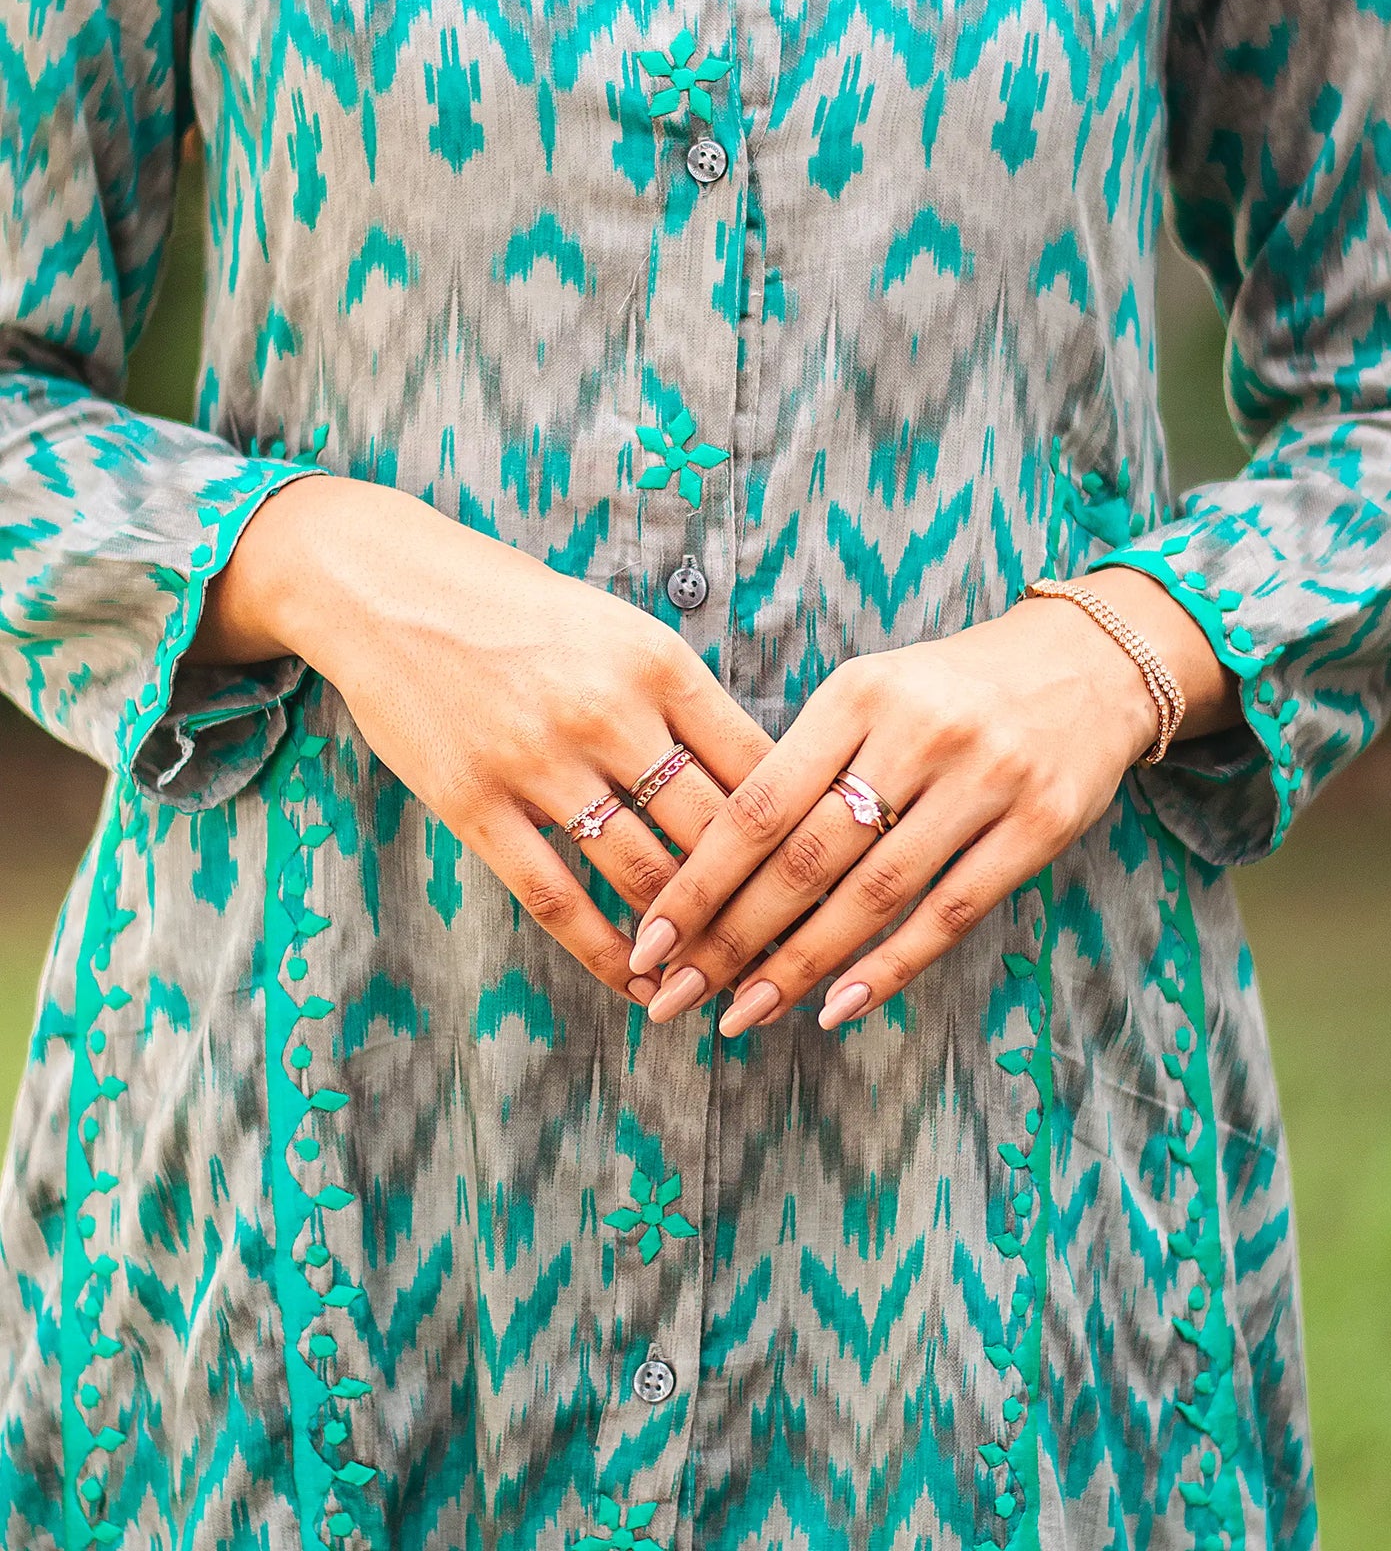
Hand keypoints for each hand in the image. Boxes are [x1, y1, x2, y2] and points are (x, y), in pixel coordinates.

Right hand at [189, 475, 771, 1004]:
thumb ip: (683, 700)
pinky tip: (636, 979)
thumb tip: (762, 780)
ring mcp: (538, 760)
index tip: (824, 883)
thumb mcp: (618, 629)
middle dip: (759, 905)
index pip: (759, 767)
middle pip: (713, 833)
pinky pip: (555, 897)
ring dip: (689, 940)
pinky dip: (605, 952)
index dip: (801, 835)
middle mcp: (608, 711)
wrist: (388, 588)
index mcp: (658, 661)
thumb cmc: (518, 608)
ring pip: (643, 876)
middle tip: (790, 956)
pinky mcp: (474, 802)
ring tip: (720, 980)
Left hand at [627, 569, 1238, 1032]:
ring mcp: (984, 780)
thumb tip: (714, 866)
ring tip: (741, 1014)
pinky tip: (835, 1007)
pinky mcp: (1040, 825)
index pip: (761, 802)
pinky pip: (951, 912)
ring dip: (798, 967)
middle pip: (807, 858)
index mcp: (858, 692)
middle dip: (731, 937)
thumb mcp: (872, 690)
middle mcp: (917, 733)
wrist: (1090, 661)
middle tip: (675, 994)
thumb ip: (806, 760)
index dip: (701, 879)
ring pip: (873, 896)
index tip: (650, 938)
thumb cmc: (952, 688)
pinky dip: (889, 967)